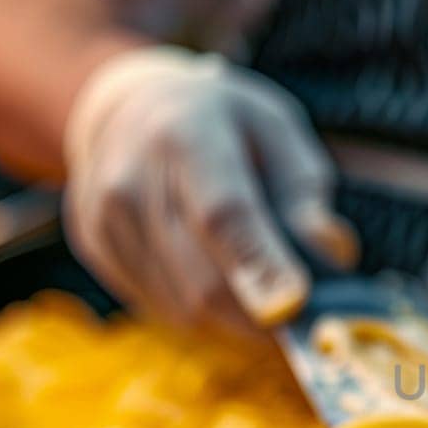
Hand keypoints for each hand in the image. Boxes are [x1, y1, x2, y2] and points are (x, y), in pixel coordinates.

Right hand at [63, 46, 356, 330]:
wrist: (130, 106)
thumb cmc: (224, 123)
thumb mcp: (278, 132)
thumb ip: (306, 193)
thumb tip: (331, 252)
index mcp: (187, 134)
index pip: (223, 214)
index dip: (259, 265)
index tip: (295, 305)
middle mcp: (131, 177)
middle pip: (202, 278)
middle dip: (262, 315)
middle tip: (306, 320)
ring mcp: (105, 216)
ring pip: (184, 308)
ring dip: (236, 317)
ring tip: (261, 287)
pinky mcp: (96, 246)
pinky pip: (162, 309)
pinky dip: (203, 311)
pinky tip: (215, 273)